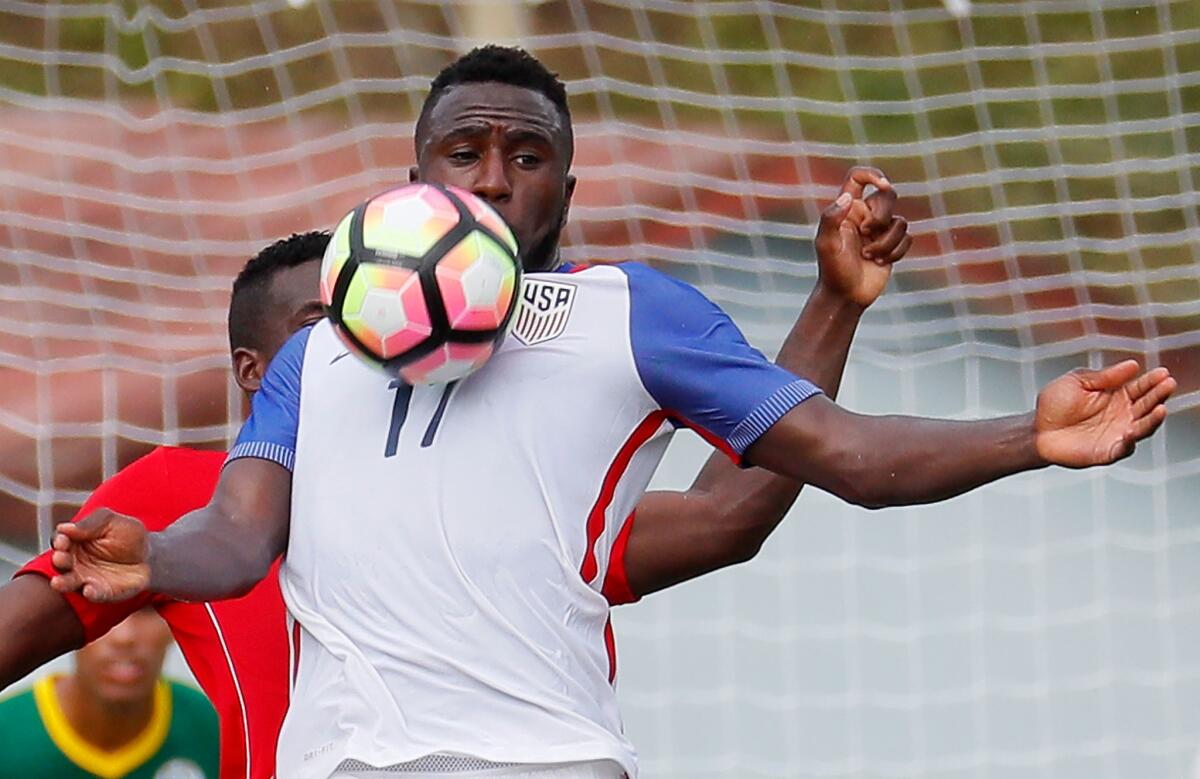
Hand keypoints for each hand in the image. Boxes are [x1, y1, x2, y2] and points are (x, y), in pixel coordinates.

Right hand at [49, 510, 150, 602]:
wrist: (149, 556)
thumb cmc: (128, 535)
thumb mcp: (112, 521)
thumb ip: (90, 524)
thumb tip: (64, 528)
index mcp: (75, 541)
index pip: (60, 540)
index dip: (59, 540)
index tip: (63, 539)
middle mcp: (75, 562)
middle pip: (60, 562)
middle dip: (59, 560)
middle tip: (60, 557)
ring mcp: (86, 579)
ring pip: (69, 582)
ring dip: (63, 582)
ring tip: (58, 582)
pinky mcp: (101, 592)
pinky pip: (93, 594)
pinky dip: (90, 593)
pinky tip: (88, 590)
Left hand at [814, 166, 910, 308]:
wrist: (845, 296)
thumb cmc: (832, 270)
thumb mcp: (826, 244)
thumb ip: (831, 219)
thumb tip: (849, 197)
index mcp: (847, 210)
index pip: (858, 178)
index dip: (873, 175)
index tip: (883, 185)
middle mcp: (864, 216)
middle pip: (888, 196)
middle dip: (882, 217)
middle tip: (865, 234)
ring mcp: (880, 231)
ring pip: (900, 222)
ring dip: (886, 242)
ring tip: (868, 256)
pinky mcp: (892, 245)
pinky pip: (907, 238)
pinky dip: (896, 252)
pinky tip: (881, 264)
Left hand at [1035, 360, 1175, 466]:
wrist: (1036, 431)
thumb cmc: (1054, 405)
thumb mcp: (1077, 382)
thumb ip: (1104, 377)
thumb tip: (1133, 365)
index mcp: (1116, 395)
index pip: (1140, 387)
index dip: (1152, 380)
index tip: (1163, 373)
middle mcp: (1122, 415)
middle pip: (1147, 405)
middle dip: (1159, 395)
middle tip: (1168, 385)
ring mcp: (1118, 434)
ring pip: (1143, 427)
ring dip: (1153, 419)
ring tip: (1160, 409)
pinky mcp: (1108, 451)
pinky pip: (1125, 448)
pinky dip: (1131, 441)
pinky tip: (1132, 431)